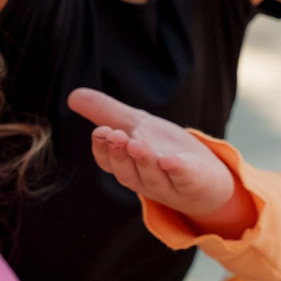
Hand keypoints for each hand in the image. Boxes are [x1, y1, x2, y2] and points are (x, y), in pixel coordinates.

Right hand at [68, 88, 249, 232]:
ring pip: (152, 177)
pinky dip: (176, 171)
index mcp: (127, 166)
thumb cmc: (165, 150)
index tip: (100, 131)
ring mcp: (169, 184)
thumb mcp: (137, 126)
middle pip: (126, 172)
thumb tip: (72, 95)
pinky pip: (183, 180)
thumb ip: (106, 112)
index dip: (103, 149)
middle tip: (115, 135)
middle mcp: (144, 179)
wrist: (207, 175)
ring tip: (136, 144)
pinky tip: (169, 160)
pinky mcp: (195, 183)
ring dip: (143, 162)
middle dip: (119, 155)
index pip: (108, 162)